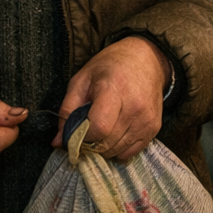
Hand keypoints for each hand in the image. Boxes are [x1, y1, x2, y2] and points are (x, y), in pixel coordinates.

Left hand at [54, 36, 169, 160]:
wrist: (147, 59)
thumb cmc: (111, 66)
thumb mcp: (83, 79)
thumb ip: (67, 109)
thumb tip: (58, 142)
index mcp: (114, 89)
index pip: (98, 128)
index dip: (82, 136)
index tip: (76, 130)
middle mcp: (134, 106)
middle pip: (106, 144)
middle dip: (90, 144)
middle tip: (86, 130)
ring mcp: (147, 118)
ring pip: (116, 151)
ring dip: (103, 147)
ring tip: (101, 128)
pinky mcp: (154, 127)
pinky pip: (130, 153)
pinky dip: (118, 149)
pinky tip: (115, 132)